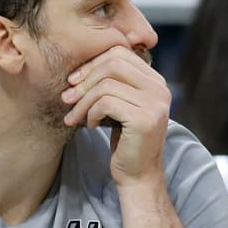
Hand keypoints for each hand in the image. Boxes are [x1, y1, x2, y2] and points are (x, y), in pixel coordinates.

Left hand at [61, 46, 170, 186]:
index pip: (120, 52)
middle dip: (84, 79)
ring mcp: (156, 103)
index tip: (74, 81)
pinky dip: (91, 113)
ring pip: (106, 84)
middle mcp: (160, 89)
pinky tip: (90, 126)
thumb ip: (112, 82)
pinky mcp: (145, 119)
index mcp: (156, 81)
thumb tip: (79, 65)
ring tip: (74, 116)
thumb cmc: (125, 140)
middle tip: (67, 98)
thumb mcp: (119, 105)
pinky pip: (106, 103)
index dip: (92, 63)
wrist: (138, 175)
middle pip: (113, 63)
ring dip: (83, 101)